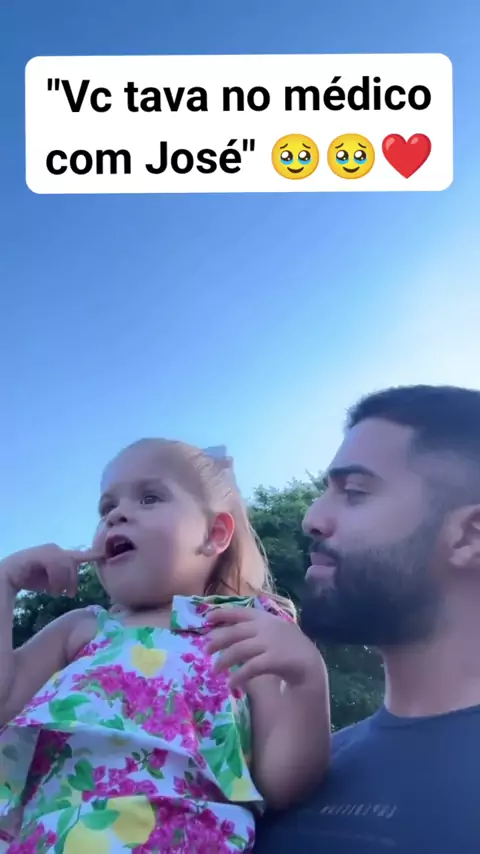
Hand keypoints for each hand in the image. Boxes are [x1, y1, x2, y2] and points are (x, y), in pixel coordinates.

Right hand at [0, 544, 99, 596]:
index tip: (104, 556)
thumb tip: (71, 589)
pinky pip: (55, 564)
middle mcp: (55, 549)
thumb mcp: (50, 581)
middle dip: (73, 580)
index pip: (78, 554)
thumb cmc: (29, 578)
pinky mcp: (39, 554)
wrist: (7, 576)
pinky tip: (50, 589)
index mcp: (59, 554)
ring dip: (62, 581)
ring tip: (55, 592)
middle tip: (69, 595)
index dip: (91, 555)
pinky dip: (55, 579)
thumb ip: (62, 580)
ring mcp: (47, 550)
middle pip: (73, 562)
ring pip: (65, 564)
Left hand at [206, 607, 324, 689]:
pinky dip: (238, 676)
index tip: (206, 618)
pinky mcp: (273, 659)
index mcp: (264, 618)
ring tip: (214, 670)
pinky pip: (250, 668)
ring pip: (239, 650)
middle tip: (205, 650)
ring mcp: (270, 642)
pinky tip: (231, 684)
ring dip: (224, 661)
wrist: (310, 664)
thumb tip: (224, 634)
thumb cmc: (288, 648)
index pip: (239, 612)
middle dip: (218, 641)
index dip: (221, 613)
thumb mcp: (272, 631)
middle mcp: (265, 627)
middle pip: (234, 632)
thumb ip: (253, 629)